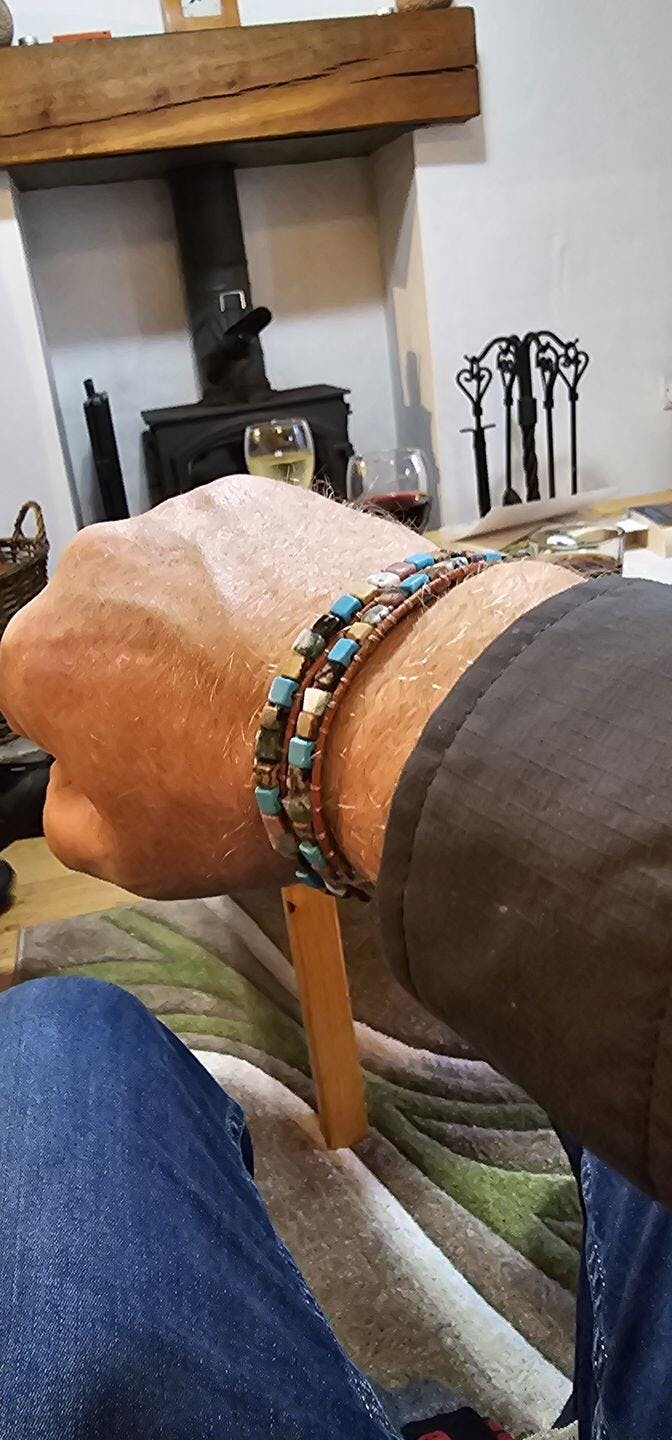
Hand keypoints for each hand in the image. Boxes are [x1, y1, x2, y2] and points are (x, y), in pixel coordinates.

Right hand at [0, 478, 577, 897]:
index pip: (34, 690)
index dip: (87, 728)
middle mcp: (93, 567)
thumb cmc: (255, 786)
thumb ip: (71, 814)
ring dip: (201, 618)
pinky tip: (303, 634)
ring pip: (171, 578)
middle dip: (140, 664)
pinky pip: (238, 546)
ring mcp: (177, 522)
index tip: (141, 751)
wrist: (389, 712)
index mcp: (40, 654)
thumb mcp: (132, 855)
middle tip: (215, 718)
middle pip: (102, 622)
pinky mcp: (254, 496)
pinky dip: (260, 580)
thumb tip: (78, 779)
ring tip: (272, 677)